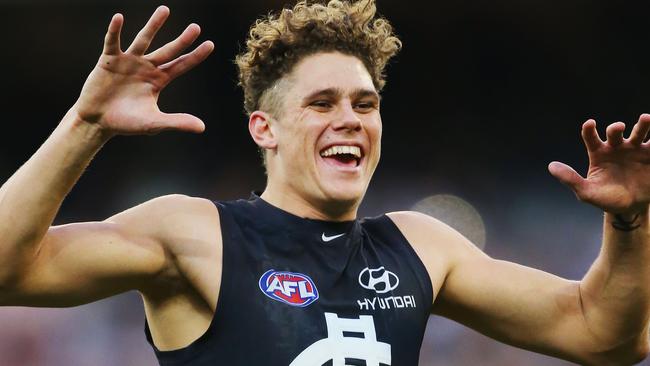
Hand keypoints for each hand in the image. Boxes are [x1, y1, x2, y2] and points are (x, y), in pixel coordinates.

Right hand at [72, 6, 213, 135]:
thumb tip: (202, 128)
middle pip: (168, 50)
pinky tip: (119, 18)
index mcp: (159, 79)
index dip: (195, 56)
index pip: (181, 65)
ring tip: (165, 10)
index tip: (210, 44)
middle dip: (182, 40)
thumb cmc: (127, 123)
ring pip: (144, 39)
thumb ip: (177, 122)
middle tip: (196, 27)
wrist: (98, 122)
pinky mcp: (109, 60)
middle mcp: (147, 67)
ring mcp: (128, 61)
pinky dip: (115, 31)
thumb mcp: (154, 123)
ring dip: (154, 25)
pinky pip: (112, 42)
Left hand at [549, 114, 649, 214]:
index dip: (589, 130)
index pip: (591, 138)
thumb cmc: (605, 198)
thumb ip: (570, 179)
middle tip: (618, 127)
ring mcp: (636, 149)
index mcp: (599, 153)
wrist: (629, 209)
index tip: (589, 123)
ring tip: (646, 118)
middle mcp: (617, 147)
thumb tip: (551, 166)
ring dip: (643, 124)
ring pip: (639, 132)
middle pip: (616, 132)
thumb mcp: (586, 192)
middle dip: (616, 127)